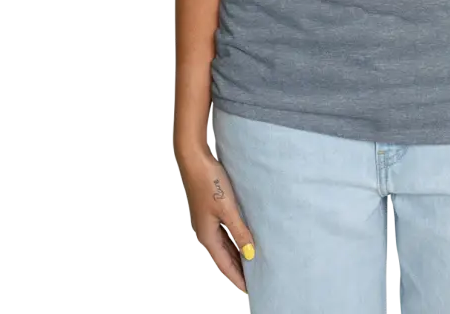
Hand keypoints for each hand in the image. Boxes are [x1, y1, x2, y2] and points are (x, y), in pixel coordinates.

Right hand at [177, 147, 256, 295]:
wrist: (195, 159)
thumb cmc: (210, 182)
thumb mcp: (227, 208)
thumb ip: (239, 231)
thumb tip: (249, 254)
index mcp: (207, 235)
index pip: (224, 263)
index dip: (237, 276)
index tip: (249, 289)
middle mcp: (205, 231)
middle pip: (224, 255)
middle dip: (238, 267)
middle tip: (254, 277)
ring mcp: (207, 220)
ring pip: (224, 243)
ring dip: (236, 252)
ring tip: (251, 261)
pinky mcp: (210, 209)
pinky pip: (224, 230)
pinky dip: (234, 238)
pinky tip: (242, 236)